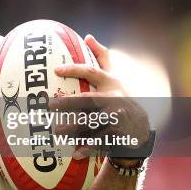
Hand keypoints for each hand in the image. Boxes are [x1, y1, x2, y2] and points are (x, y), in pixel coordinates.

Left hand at [48, 35, 150, 163]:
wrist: (140, 127)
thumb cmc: (120, 97)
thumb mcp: (114, 76)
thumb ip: (102, 56)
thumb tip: (88, 36)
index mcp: (110, 83)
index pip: (91, 72)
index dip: (74, 69)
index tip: (56, 69)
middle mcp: (114, 99)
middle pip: (89, 100)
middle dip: (70, 102)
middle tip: (50, 104)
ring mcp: (117, 117)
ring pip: (92, 123)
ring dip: (74, 128)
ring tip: (56, 131)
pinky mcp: (118, 134)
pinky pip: (100, 142)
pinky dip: (88, 148)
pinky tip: (75, 153)